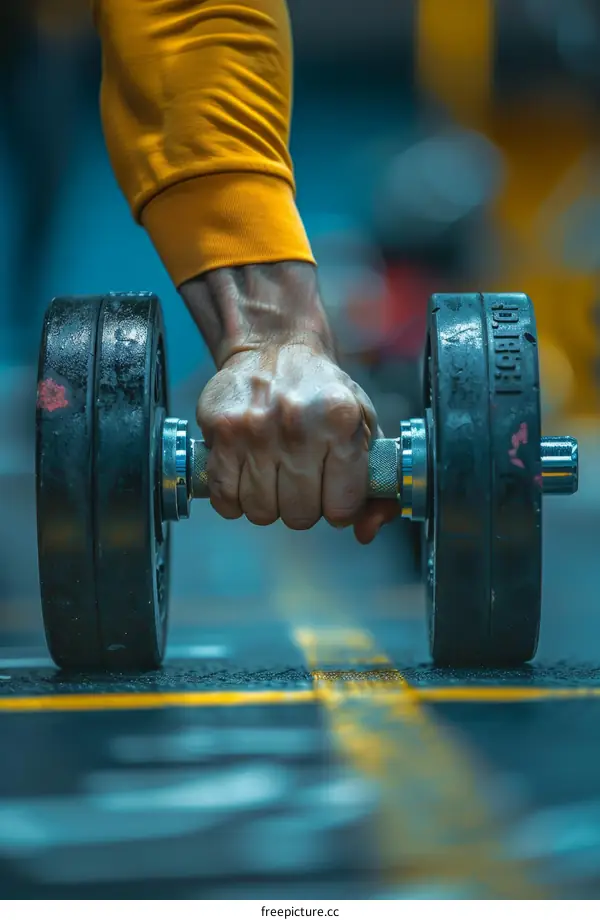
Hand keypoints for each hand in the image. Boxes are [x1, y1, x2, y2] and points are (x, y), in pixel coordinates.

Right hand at [196, 344, 399, 542]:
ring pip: (261, 511)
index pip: (343, 507)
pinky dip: (234, 499)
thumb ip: (375, 483)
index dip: (338, 508)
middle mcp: (299, 425)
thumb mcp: (362, 426)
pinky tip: (245, 477)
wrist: (274, 345)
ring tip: (273, 475)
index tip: (332, 493)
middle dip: (302, 507)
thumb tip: (365, 532)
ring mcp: (256, 429)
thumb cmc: (323, 393)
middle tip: (300, 481)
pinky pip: (225, 498)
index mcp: (341, 422)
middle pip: (300, 515)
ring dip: (268, 503)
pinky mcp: (222, 432)